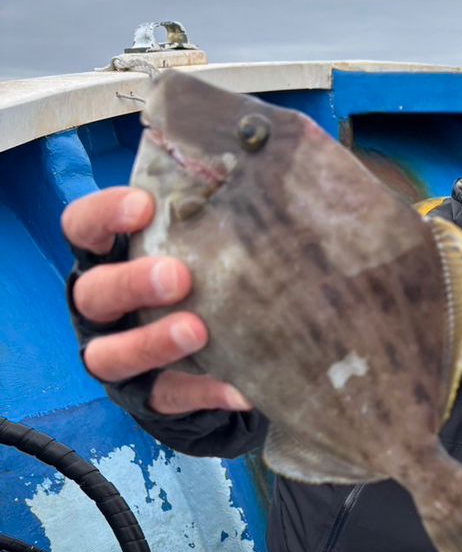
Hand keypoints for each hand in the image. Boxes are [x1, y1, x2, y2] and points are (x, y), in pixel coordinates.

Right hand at [62, 186, 251, 415]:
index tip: (143, 206)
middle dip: (131, 282)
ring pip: (111, 356)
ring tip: (197, 330)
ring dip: (152, 342)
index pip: (83, 228)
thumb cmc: (210, 275)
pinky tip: (240, 385)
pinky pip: (170, 397)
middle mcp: (106, 308)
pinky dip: (204, 391)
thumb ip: (224, 207)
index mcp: (113, 257)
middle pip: (93, 293)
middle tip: (178, 276)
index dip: (104, 216)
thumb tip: (290, 153)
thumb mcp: (209, 240)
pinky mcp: (153, 398)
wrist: (220, 352)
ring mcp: (123, 358)